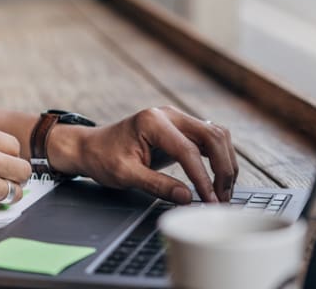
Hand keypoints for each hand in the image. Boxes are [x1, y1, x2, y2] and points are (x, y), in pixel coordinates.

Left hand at [66, 106, 237, 204]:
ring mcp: (176, 119)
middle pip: (212, 137)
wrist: (90, 146)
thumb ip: (157, 185)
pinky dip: (218, 157)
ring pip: (216, 135)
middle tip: (223, 198)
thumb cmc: (103, 157)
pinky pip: (208, 139)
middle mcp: (168, 115)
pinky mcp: (180, 128)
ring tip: (223, 191)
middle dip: (223, 169)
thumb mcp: (125, 175)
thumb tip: (187, 198)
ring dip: (225, 162)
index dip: (202, 178)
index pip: (188, 151)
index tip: (209, 201)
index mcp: (152, 122)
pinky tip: (219, 178)